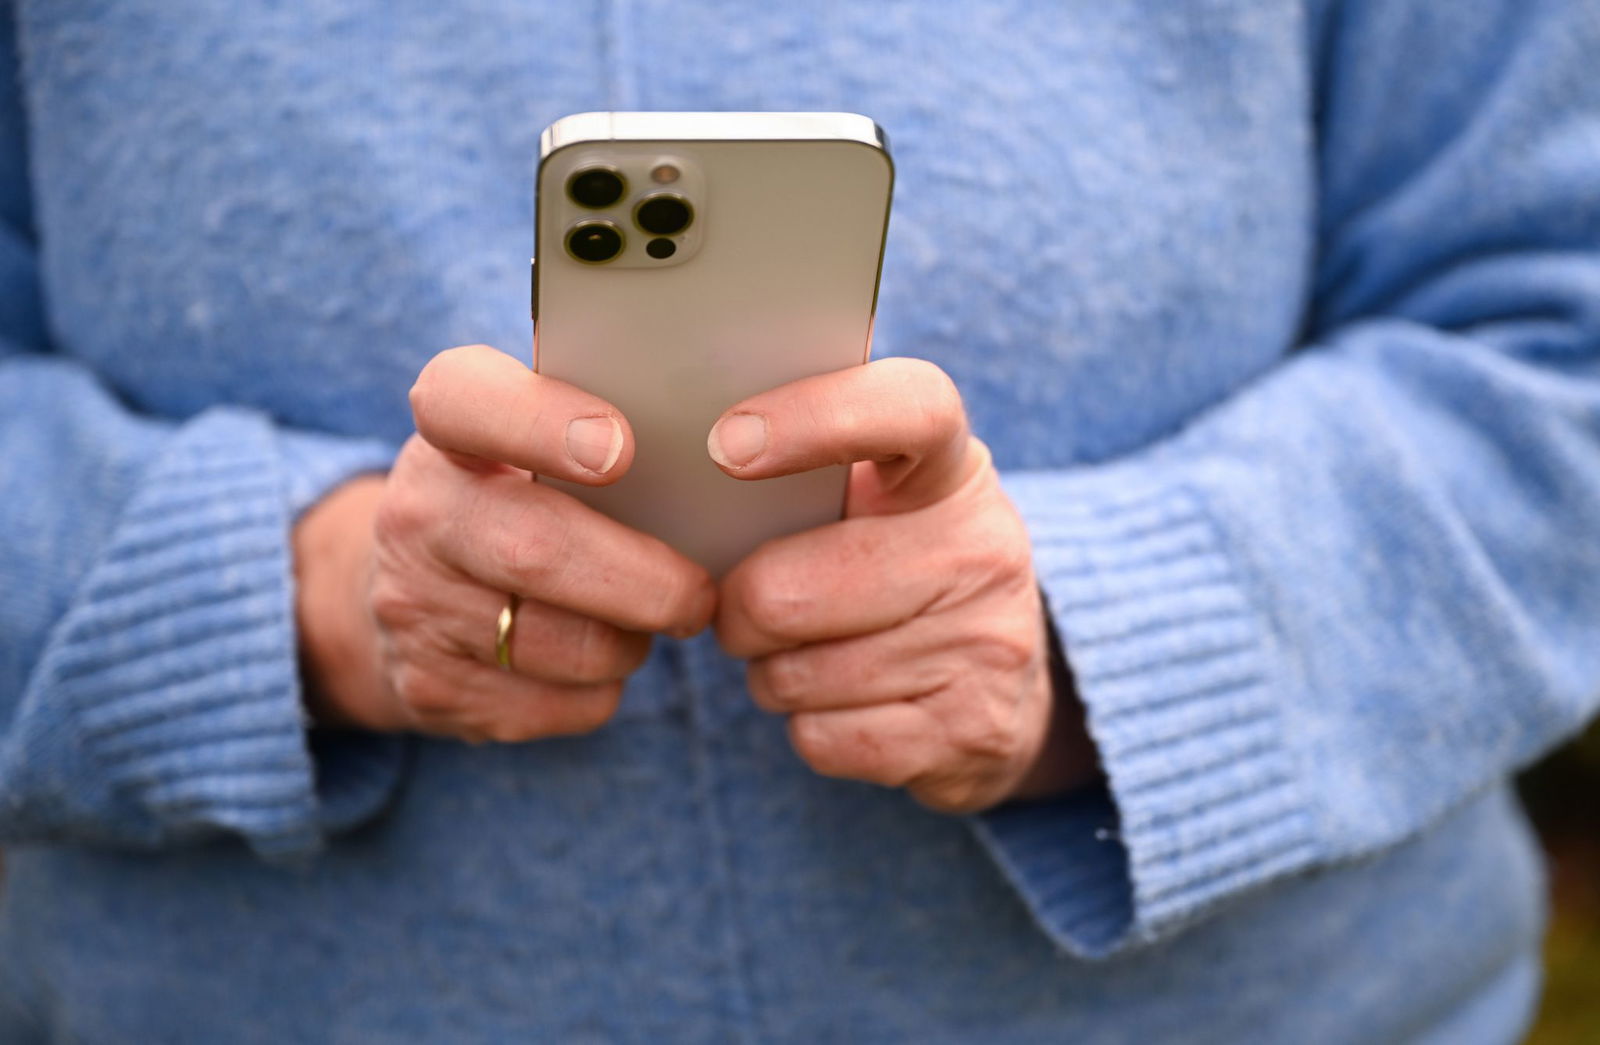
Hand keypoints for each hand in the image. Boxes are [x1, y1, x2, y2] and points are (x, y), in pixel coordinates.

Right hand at [293, 344, 714, 741]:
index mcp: (447, 427)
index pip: (465, 401)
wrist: (410, 592)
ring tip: (643, 619)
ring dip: (630, 642)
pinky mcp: (431, 690)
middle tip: (699, 594)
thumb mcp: (538, 438)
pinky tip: (593, 660)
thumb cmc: (523, 496)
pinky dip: (601, 690)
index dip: (540, 423)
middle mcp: (416, 514)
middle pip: (537, 551)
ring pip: (562, 645)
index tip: (620, 449)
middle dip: (643, 581)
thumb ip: (605, 419)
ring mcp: (413, 608)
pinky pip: (558, 706)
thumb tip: (737, 431)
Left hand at [708, 358, 1098, 811]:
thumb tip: (694, 449)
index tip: (729, 444)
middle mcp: (982, 547)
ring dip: (773, 674)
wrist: (1007, 687)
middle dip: (741, 611)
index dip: (816, 418)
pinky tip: (845, 705)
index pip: (909, 408)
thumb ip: (810, 466)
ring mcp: (986, 643)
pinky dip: (808, 729)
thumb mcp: (882, 500)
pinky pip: (823, 738)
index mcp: (951, 468)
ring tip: (812, 654)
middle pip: (789, 590)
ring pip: (794, 674)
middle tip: (752, 609)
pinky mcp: (973, 731)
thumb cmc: (898, 569)